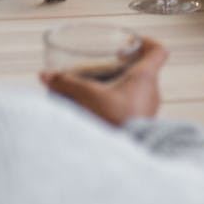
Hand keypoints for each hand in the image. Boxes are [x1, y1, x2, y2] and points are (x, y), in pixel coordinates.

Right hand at [40, 36, 167, 126]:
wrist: (125, 160)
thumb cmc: (114, 122)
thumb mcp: (87, 98)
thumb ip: (66, 83)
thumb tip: (45, 75)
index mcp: (146, 77)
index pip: (159, 51)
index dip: (147, 42)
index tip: (130, 43)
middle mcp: (152, 92)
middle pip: (143, 70)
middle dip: (121, 68)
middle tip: (102, 69)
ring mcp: (148, 111)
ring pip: (135, 91)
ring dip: (116, 88)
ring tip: (93, 92)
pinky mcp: (140, 126)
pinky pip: (130, 109)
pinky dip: (115, 106)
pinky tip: (96, 113)